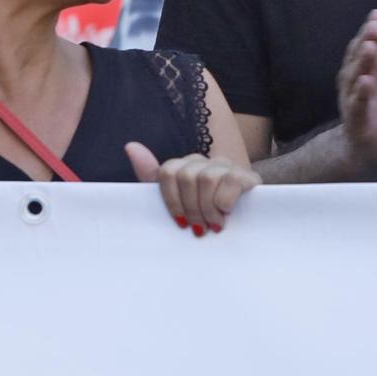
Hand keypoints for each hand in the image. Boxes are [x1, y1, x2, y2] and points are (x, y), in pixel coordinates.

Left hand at [127, 143, 261, 235]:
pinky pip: (229, 181)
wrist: (244, 225)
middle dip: (191, 208)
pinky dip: (224, 202)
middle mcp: (205, 161)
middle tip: (199, 229)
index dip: (172, 201)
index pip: (168, 171)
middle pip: (186, 176)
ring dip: (207, 209)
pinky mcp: (246, 175)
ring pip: (206, 178)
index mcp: (185, 166)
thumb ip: (151, 176)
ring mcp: (227, 166)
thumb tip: (130, 146)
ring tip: (214, 225)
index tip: (180, 222)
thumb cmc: (203, 215)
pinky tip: (227, 214)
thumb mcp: (176, 202)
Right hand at [337, 0, 376, 174]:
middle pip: (360, 55)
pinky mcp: (360, 121)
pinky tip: (367, 83)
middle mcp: (356, 76)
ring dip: (362, 63)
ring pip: (355, 78)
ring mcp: (355, 98)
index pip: (368, 40)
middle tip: (376, 24)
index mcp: (367, 61)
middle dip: (367, 39)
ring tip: (371, 48)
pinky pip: (358, 106)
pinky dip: (361, 95)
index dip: (374, 27)